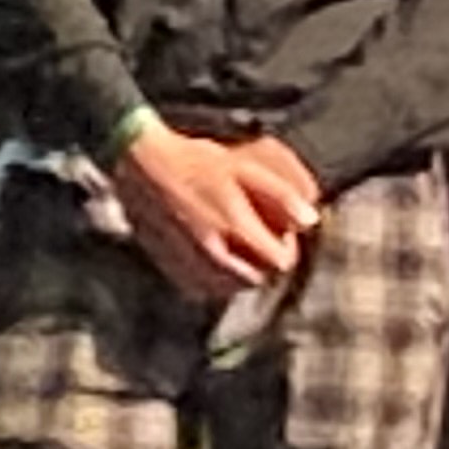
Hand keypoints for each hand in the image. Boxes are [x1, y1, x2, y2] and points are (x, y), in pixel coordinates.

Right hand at [111, 123, 317, 299]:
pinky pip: (198, 287)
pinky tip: (208, 258)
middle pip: (254, 280)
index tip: (277, 232)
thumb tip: (310, 221)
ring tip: (232, 250)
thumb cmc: (192, 161)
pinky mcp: (166, 264)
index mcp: (234, 226)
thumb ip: (281, 194)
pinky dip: (209, 280)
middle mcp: (211, 250)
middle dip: (260, 264)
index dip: (285, 248)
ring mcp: (186, 260)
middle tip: (254, 240)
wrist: (138, 163)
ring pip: (227, 287)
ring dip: (236, 275)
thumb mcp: (243, 167)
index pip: (279, 262)